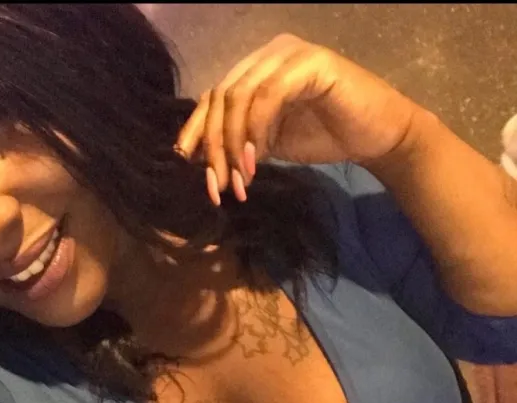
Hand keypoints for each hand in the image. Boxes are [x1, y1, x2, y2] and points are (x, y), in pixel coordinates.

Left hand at [176, 34, 422, 204]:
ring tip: (239, 181)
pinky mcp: (310, 64)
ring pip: (240, 96)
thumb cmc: (326, 137)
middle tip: (217, 187)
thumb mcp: (269, 145)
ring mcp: (289, 54)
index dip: (196, 132)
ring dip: (234, 144)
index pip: (213, 97)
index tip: (188, 168)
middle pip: (221, 97)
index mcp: (254, 71)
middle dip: (214, 147)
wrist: (376, 137)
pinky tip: (257, 163)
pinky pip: (268, 96)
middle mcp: (267, 56)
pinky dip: (256, 131)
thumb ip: (239, 143)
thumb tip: (199, 160)